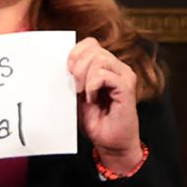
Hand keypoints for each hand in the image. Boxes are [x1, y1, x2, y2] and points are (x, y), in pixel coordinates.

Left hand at [68, 37, 142, 170]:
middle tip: (75, 87)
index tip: (67, 72)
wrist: (110, 143)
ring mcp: (124, 77)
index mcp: (106, 66)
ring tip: (84, 94)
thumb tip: (59, 61)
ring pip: (100, 59)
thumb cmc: (95, 120)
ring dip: (85, 76)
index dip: (75, 53)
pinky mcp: (127, 88)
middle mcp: (118, 68)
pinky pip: (105, 75)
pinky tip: (92, 99)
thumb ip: (73, 76)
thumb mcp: (77, 93)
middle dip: (77, 67)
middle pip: (93, 48)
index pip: (90, 43)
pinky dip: (93, 86)